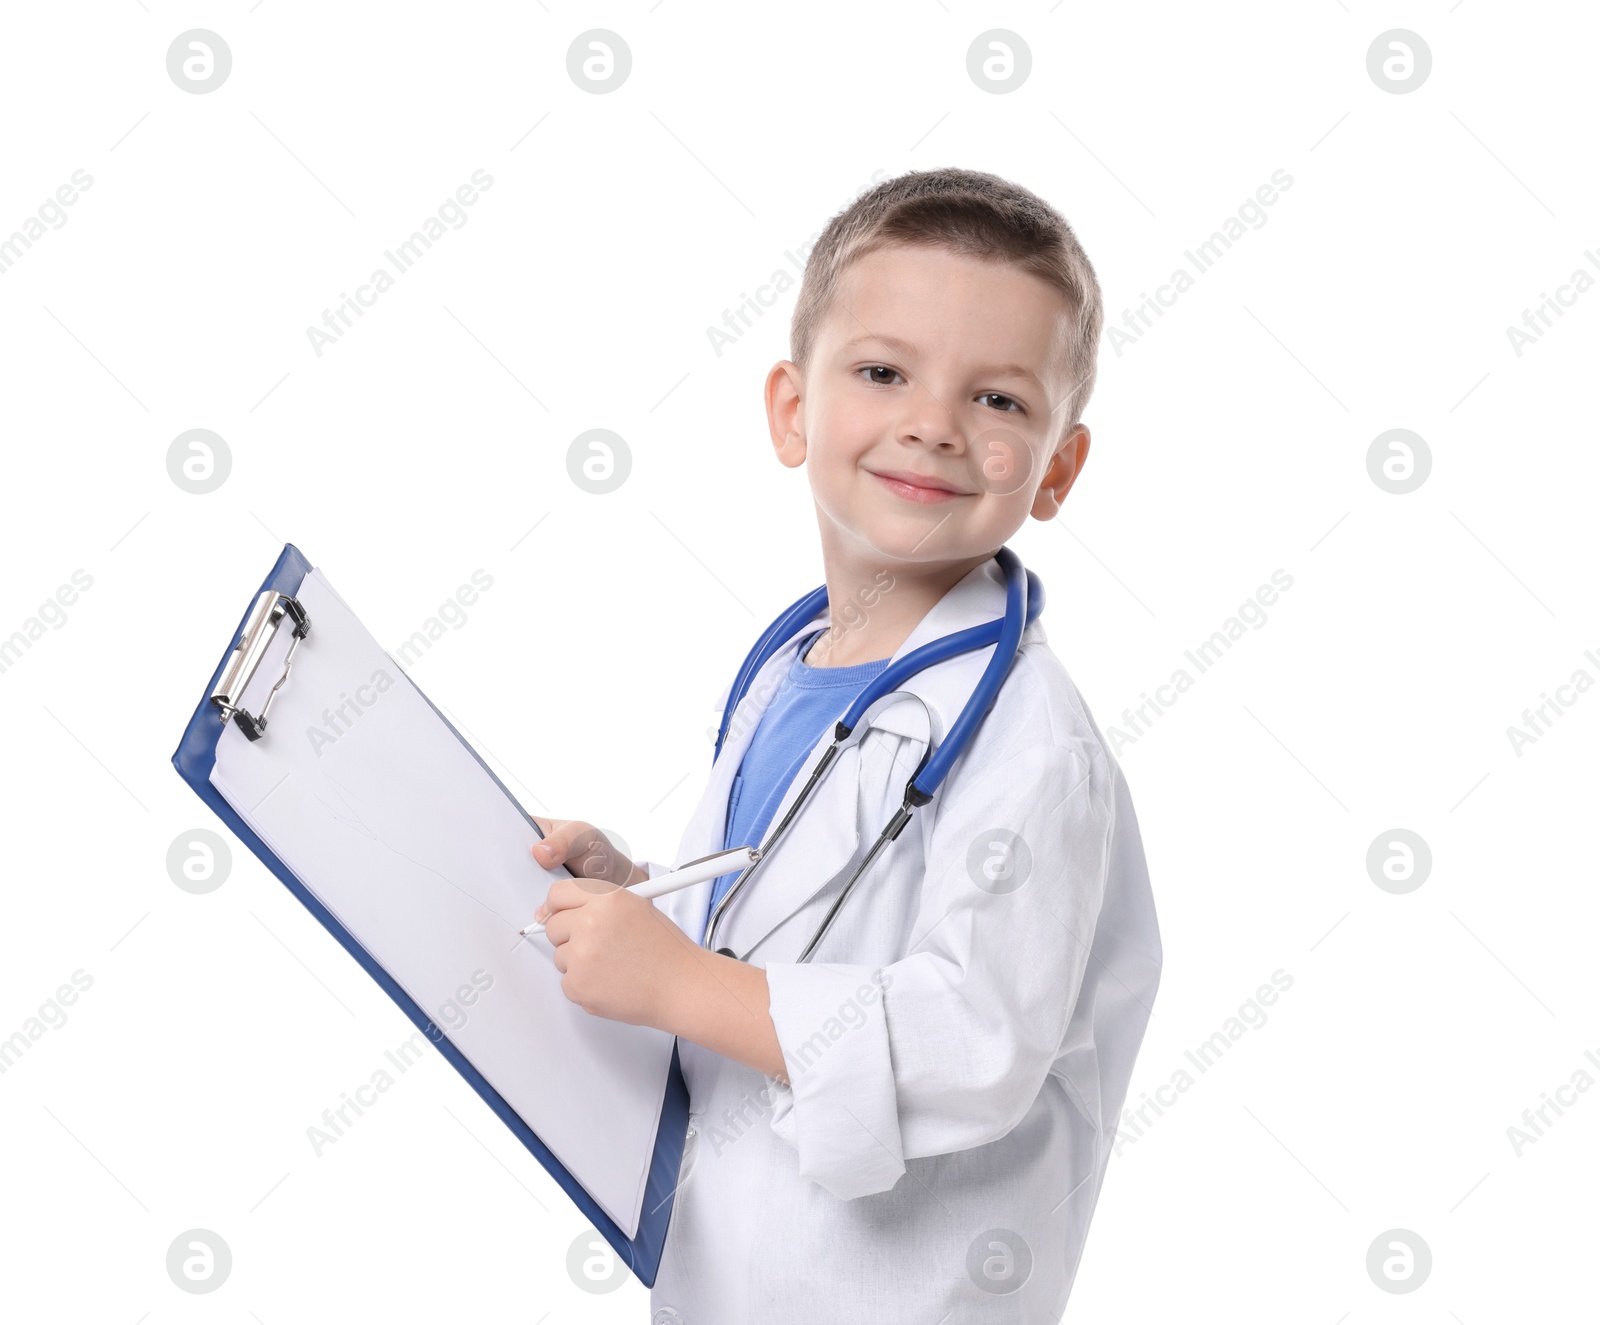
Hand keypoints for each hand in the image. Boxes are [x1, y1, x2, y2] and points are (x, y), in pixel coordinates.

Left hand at [529, 816, 690, 1026]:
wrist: (680, 987)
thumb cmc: (666, 952)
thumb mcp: (638, 908)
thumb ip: (600, 903)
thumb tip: (560, 910)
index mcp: (607, 899)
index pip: (558, 893)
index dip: (554, 905)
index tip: (553, 913)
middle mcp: (591, 923)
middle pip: (553, 926)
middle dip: (569, 936)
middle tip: (598, 946)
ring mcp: (581, 956)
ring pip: (560, 956)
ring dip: (578, 962)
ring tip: (613, 965)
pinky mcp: (577, 985)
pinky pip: (567, 982)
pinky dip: (584, 985)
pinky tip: (611, 982)